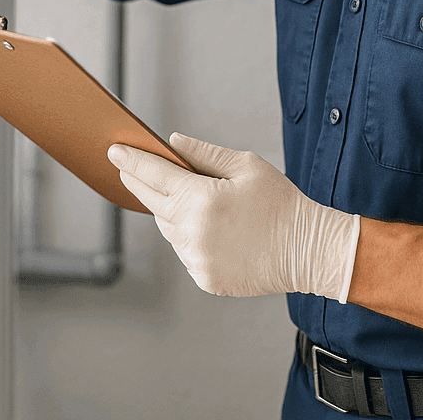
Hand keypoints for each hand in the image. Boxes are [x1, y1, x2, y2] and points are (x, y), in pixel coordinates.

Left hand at [108, 133, 360, 300]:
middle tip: (127, 169)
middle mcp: (193, 231)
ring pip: (167, 228)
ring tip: (178, 196)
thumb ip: (204, 153)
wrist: (307, 251)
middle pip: (153, 202)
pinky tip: (204, 226)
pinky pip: (184, 251)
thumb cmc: (281, 203)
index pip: (154, 175)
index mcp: (202, 199)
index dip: (132, 161)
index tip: (114, 151)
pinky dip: (186, 236)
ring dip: (167, 211)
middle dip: (138, 183)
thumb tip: (172, 143)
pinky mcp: (204, 278)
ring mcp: (197, 259)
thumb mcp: (245, 166)